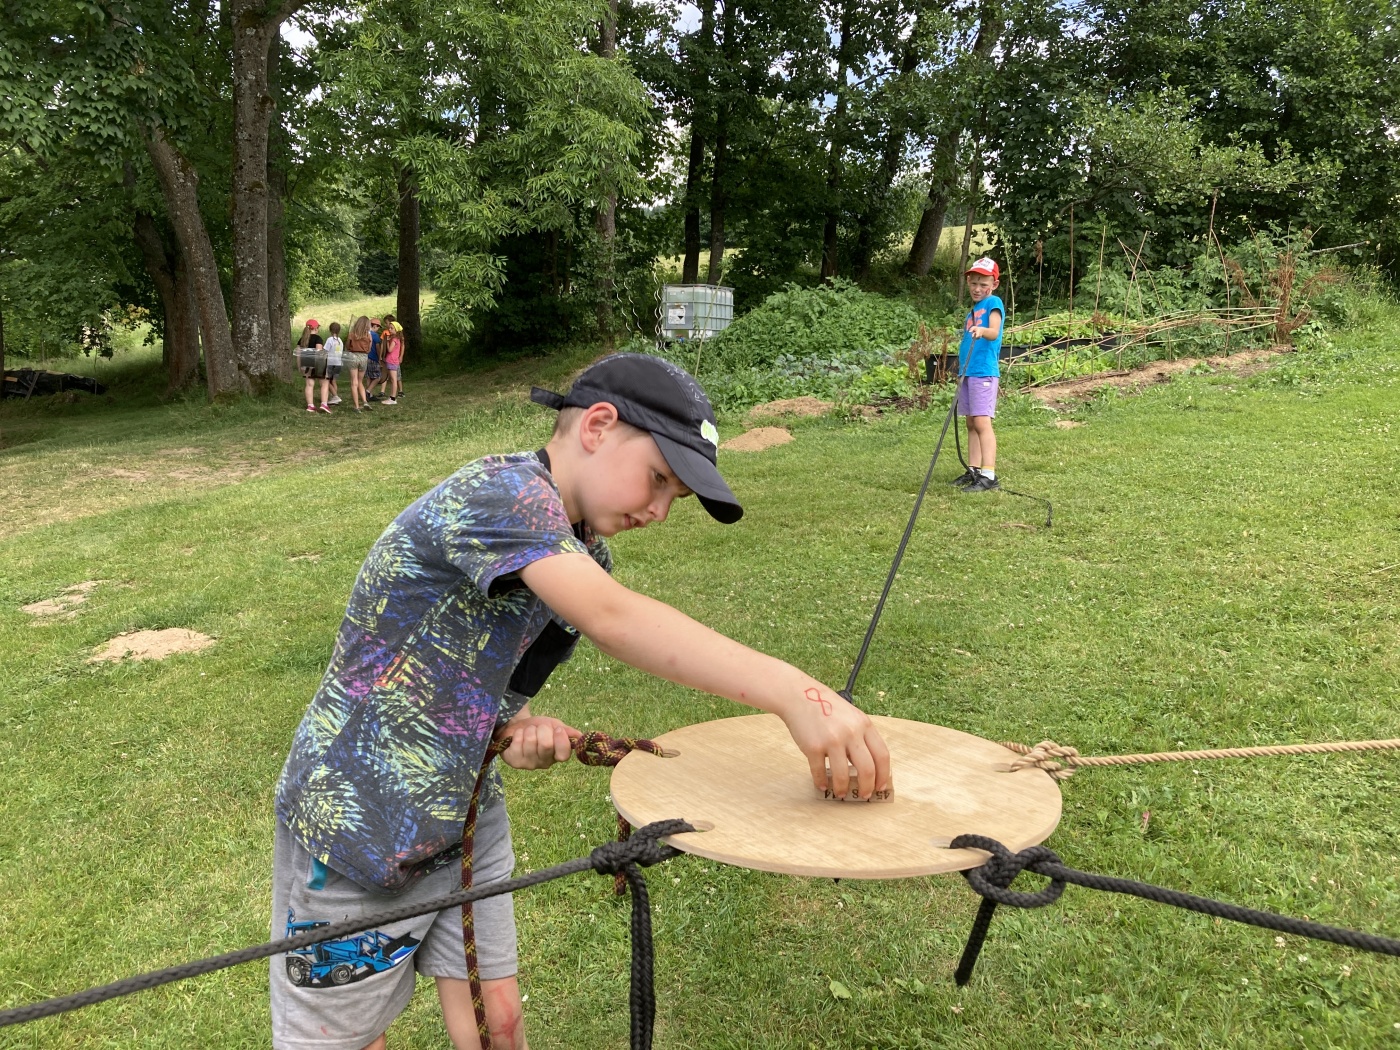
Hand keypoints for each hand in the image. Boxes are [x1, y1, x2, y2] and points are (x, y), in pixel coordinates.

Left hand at [495, 716, 581, 769]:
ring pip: (531, 741)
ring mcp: (529, 764)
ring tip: (528, 732)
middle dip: (542, 730)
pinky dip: (518, 734)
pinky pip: (518, 742)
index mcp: (557, 755)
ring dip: (529, 731)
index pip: (564, 755)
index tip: (557, 729)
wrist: (518, 725)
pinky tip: (518, 737)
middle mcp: (544, 763)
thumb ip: (567, 731)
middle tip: (539, 729)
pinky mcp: (514, 762)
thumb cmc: (539, 728)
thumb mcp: (555, 726)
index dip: (561, 740)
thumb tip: (580, 736)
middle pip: (546, 745)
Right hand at [780, 684, 891, 800]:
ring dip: (843, 789)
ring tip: (841, 793)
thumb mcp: (851, 717)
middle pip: (867, 769)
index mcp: (864, 724)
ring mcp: (832, 740)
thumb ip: (860, 737)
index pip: (882, 755)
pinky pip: (820, 772)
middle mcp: (851, 732)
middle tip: (864, 795)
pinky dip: (821, 782)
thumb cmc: (826, 707)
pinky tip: (822, 785)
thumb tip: (867, 768)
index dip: (883, 775)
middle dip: (867, 787)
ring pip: (843, 775)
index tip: (881, 786)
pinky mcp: (813, 747)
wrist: (798, 696)